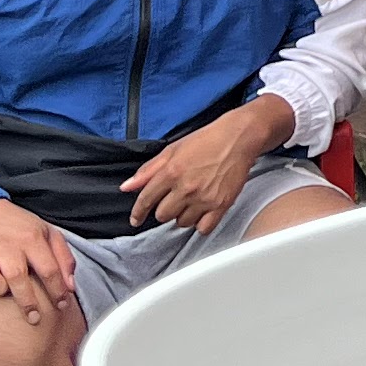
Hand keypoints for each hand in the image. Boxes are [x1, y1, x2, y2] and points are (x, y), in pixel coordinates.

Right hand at [0, 199, 76, 335]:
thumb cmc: (20, 227)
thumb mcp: (48, 233)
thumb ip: (63, 258)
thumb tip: (71, 287)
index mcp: (30, 239)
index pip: (48, 268)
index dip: (58, 289)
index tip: (62, 305)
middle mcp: (6, 247)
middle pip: (17, 276)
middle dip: (28, 300)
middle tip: (35, 318)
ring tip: (3, 292)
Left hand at [123, 95, 288, 233]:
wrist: (239, 137)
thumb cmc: (207, 140)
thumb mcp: (172, 150)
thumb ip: (148, 170)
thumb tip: (127, 186)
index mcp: (171, 172)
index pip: (146, 200)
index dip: (137, 212)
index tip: (136, 219)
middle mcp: (186, 187)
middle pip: (163, 215)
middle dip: (165, 209)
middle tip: (174, 199)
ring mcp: (204, 198)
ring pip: (182, 223)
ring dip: (183, 215)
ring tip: (192, 201)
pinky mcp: (221, 205)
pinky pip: (203, 228)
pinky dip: (200, 223)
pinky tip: (202, 212)